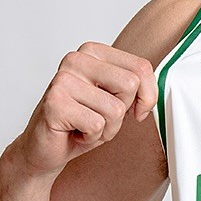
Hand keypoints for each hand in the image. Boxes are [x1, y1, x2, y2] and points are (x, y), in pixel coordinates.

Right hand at [14, 42, 157, 179]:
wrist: (48, 148)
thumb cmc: (84, 122)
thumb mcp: (118, 100)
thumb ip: (137, 87)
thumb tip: (152, 93)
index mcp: (93, 52)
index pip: (141, 68)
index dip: (146, 96)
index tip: (134, 110)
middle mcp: (76, 59)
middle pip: (130, 85)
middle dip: (122, 112)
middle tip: (100, 117)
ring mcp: (62, 79)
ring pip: (115, 109)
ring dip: (106, 128)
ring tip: (86, 126)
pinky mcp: (55, 103)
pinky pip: (96, 125)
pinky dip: (91, 137)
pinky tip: (74, 132)